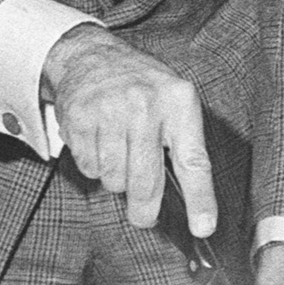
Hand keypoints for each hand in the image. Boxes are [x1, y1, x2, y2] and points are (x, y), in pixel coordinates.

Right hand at [44, 25, 213, 236]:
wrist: (91, 56)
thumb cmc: (141, 87)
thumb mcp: (174, 101)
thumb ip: (184, 144)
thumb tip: (192, 203)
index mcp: (179, 101)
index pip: (193, 160)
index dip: (200, 199)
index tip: (203, 228)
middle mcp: (146, 105)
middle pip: (146, 183)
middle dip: (144, 210)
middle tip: (144, 216)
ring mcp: (110, 111)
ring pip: (115, 180)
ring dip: (116, 179)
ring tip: (118, 152)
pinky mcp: (80, 119)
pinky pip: (89, 169)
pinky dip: (94, 166)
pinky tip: (99, 142)